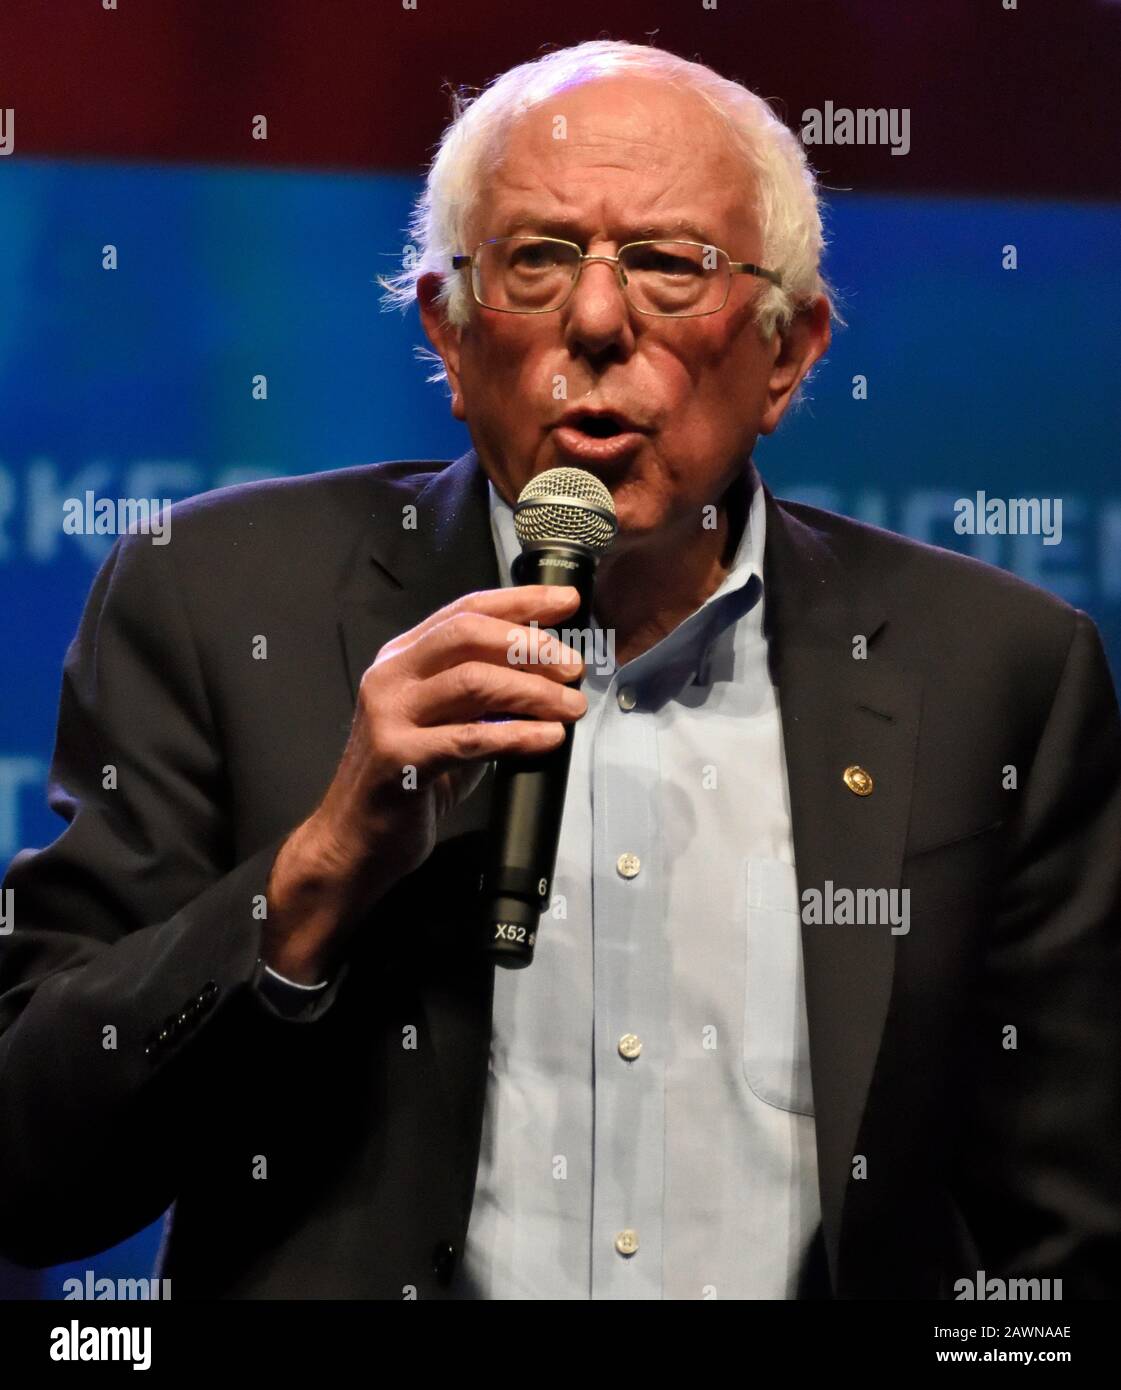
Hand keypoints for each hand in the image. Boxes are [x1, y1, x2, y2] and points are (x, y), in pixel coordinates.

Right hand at [263, 585, 586, 976]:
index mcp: (401, 658)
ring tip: (571, 706)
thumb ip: (485, 696)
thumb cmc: (407, 782)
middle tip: (572, 666)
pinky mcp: (398, 758)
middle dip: (530, 645)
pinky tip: (548, 738)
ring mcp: (389, 716)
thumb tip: (550, 673)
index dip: (520, 602)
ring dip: (533, 691)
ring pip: (473, 681)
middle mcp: (390, 677)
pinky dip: (518, 735)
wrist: (354, 840)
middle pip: (468, 634)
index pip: (465, 611)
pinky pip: (470, 738)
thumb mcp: (448, 724)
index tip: (567, 603)